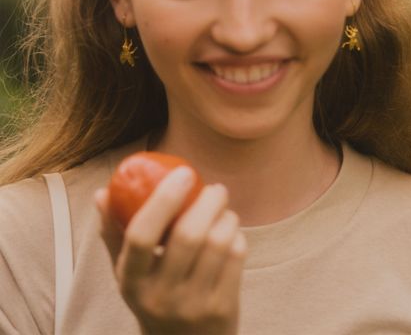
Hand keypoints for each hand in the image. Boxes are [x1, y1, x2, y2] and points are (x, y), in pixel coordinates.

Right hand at [95, 166, 246, 334]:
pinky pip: (236, 257)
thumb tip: (102, 192)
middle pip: (189, 235)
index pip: (141, 235)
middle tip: (214, 188)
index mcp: (131, 281)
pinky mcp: (222, 309)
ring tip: (223, 210)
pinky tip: (231, 234)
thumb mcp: (128, 272)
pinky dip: (237, 236)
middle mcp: (160, 297)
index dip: (163, 199)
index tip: (183, 172)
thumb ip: (114, 233)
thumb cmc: (153, 294)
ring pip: (218, 243)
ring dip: (226, 216)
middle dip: (208, 201)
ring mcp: (193, 306)